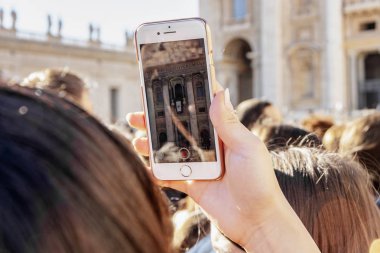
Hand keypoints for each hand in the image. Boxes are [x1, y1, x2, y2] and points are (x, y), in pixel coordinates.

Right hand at [127, 90, 319, 251]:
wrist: (256, 221)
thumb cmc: (259, 182)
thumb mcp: (246, 148)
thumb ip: (229, 123)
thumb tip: (220, 92)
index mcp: (223, 133)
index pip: (202, 108)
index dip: (186, 96)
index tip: (167, 84)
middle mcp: (208, 147)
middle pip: (178, 128)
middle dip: (157, 121)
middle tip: (139, 114)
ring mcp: (198, 165)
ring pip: (170, 150)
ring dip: (152, 145)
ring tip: (138, 141)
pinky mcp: (192, 184)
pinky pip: (169, 176)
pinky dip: (157, 172)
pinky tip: (146, 167)